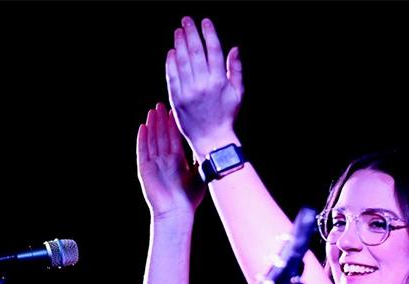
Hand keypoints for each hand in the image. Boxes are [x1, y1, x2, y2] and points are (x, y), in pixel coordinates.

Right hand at [137, 102, 202, 219]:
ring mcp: (154, 164)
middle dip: (162, 120)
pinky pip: (143, 151)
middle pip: (162, 136)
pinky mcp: (145, 169)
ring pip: (152, 140)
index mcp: (177, 161)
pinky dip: (142, 139)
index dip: (173, 125)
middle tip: (161, 104)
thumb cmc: (190, 197)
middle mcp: (165, 161)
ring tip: (152, 111)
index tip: (174, 111)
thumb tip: (207, 142)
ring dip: (152, 126)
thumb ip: (199, 158)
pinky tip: (143, 126)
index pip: (174, 138)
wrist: (177, 211)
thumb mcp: (199, 173)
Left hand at [166, 17, 243, 159]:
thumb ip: (237, 69)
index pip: (214, 51)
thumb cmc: (226, 115)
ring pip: (183, 62)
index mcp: (220, 81)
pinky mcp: (177, 99)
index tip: (205, 22)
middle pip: (196, 52)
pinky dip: (171, 62)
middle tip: (187, 20)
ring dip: (180, 44)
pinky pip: (172, 76)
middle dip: (191, 33)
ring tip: (179, 32)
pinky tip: (172, 52)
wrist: (211, 138)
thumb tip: (235, 48)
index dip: (209, 34)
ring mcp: (189, 92)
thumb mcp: (238, 93)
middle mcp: (204, 84)